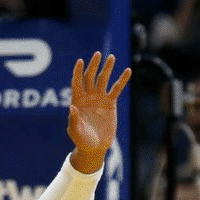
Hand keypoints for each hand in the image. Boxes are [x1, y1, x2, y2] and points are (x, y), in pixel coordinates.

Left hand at [67, 52, 130, 172]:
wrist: (95, 146)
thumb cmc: (82, 139)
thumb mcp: (75, 131)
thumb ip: (74, 119)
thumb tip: (72, 106)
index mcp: (77, 101)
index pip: (76, 83)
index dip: (77, 72)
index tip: (80, 61)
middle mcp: (88, 96)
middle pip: (90, 77)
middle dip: (94, 66)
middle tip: (98, 54)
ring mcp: (99, 98)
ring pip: (103, 79)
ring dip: (107, 68)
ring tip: (111, 57)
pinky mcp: (110, 103)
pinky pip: (117, 89)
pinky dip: (122, 80)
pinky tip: (127, 71)